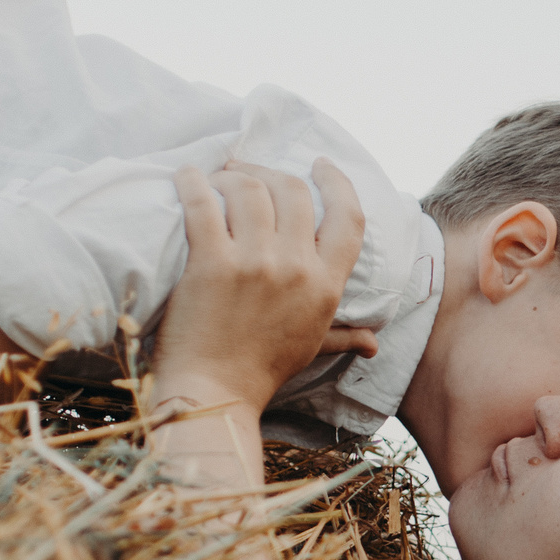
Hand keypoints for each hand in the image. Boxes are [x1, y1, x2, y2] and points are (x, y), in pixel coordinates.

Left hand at [151, 158, 367, 417]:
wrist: (213, 394)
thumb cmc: (260, 371)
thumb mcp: (311, 348)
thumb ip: (344, 336)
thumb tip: (373, 344)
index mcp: (325, 286)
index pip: (348, 218)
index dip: (337, 182)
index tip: (320, 164)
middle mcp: (296, 269)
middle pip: (294, 191)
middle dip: (272, 172)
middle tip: (250, 170)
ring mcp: (254, 263)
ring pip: (250, 189)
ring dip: (233, 175)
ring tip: (219, 178)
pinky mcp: (211, 263)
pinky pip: (203, 203)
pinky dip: (193, 182)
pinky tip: (185, 176)